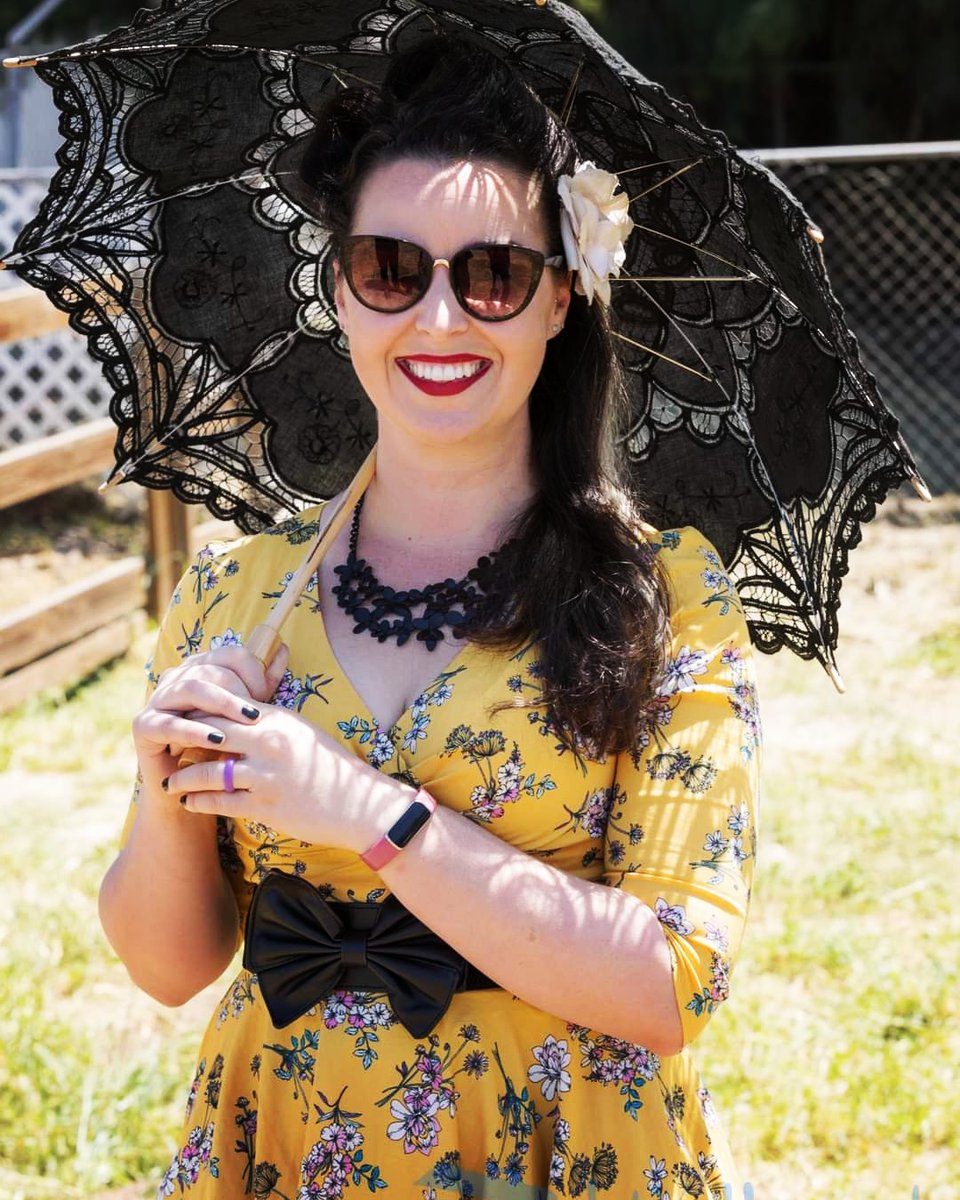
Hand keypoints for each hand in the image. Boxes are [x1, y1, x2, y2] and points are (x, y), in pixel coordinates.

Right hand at [132, 643, 289, 802]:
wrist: (191, 787)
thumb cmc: (220, 747)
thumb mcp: (244, 715)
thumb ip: (263, 684)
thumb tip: (284, 650)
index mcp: (199, 668)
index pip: (229, 654)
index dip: (252, 671)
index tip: (267, 695)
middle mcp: (176, 678)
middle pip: (211, 669)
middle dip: (238, 690)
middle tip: (256, 713)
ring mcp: (157, 700)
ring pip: (191, 688)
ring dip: (222, 703)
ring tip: (246, 718)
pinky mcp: (144, 726)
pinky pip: (170, 724)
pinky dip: (196, 731)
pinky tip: (217, 740)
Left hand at [160, 703, 394, 853]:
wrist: (357, 804)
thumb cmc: (329, 767)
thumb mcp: (302, 733)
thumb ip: (270, 722)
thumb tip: (240, 715)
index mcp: (277, 720)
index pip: (225, 708)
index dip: (196, 712)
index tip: (179, 719)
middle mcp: (268, 743)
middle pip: (209, 733)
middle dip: (182, 740)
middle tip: (165, 747)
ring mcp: (265, 775)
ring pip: (207, 771)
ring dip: (183, 778)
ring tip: (169, 783)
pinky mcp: (264, 805)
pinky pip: (219, 801)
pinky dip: (198, 801)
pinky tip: (188, 802)